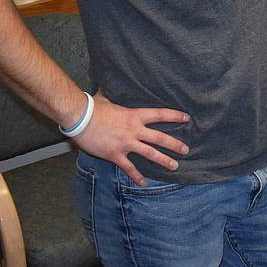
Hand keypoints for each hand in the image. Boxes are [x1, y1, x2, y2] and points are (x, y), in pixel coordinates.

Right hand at [72, 94, 190, 185]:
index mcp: (134, 115)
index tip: (187, 118)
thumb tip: (111, 84)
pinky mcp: (115, 154)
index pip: (160, 115)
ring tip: (175, 166)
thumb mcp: (107, 97)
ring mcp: (126, 143)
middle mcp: (134, 130)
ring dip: (163, 160)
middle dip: (175, 144)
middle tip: (186, 150)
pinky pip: (129, 167)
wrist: (80, 118)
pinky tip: (143, 182)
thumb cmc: (92, 107)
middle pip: (160, 138)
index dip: (175, 116)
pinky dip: (137, 176)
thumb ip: (114, 95)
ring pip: (150, 154)